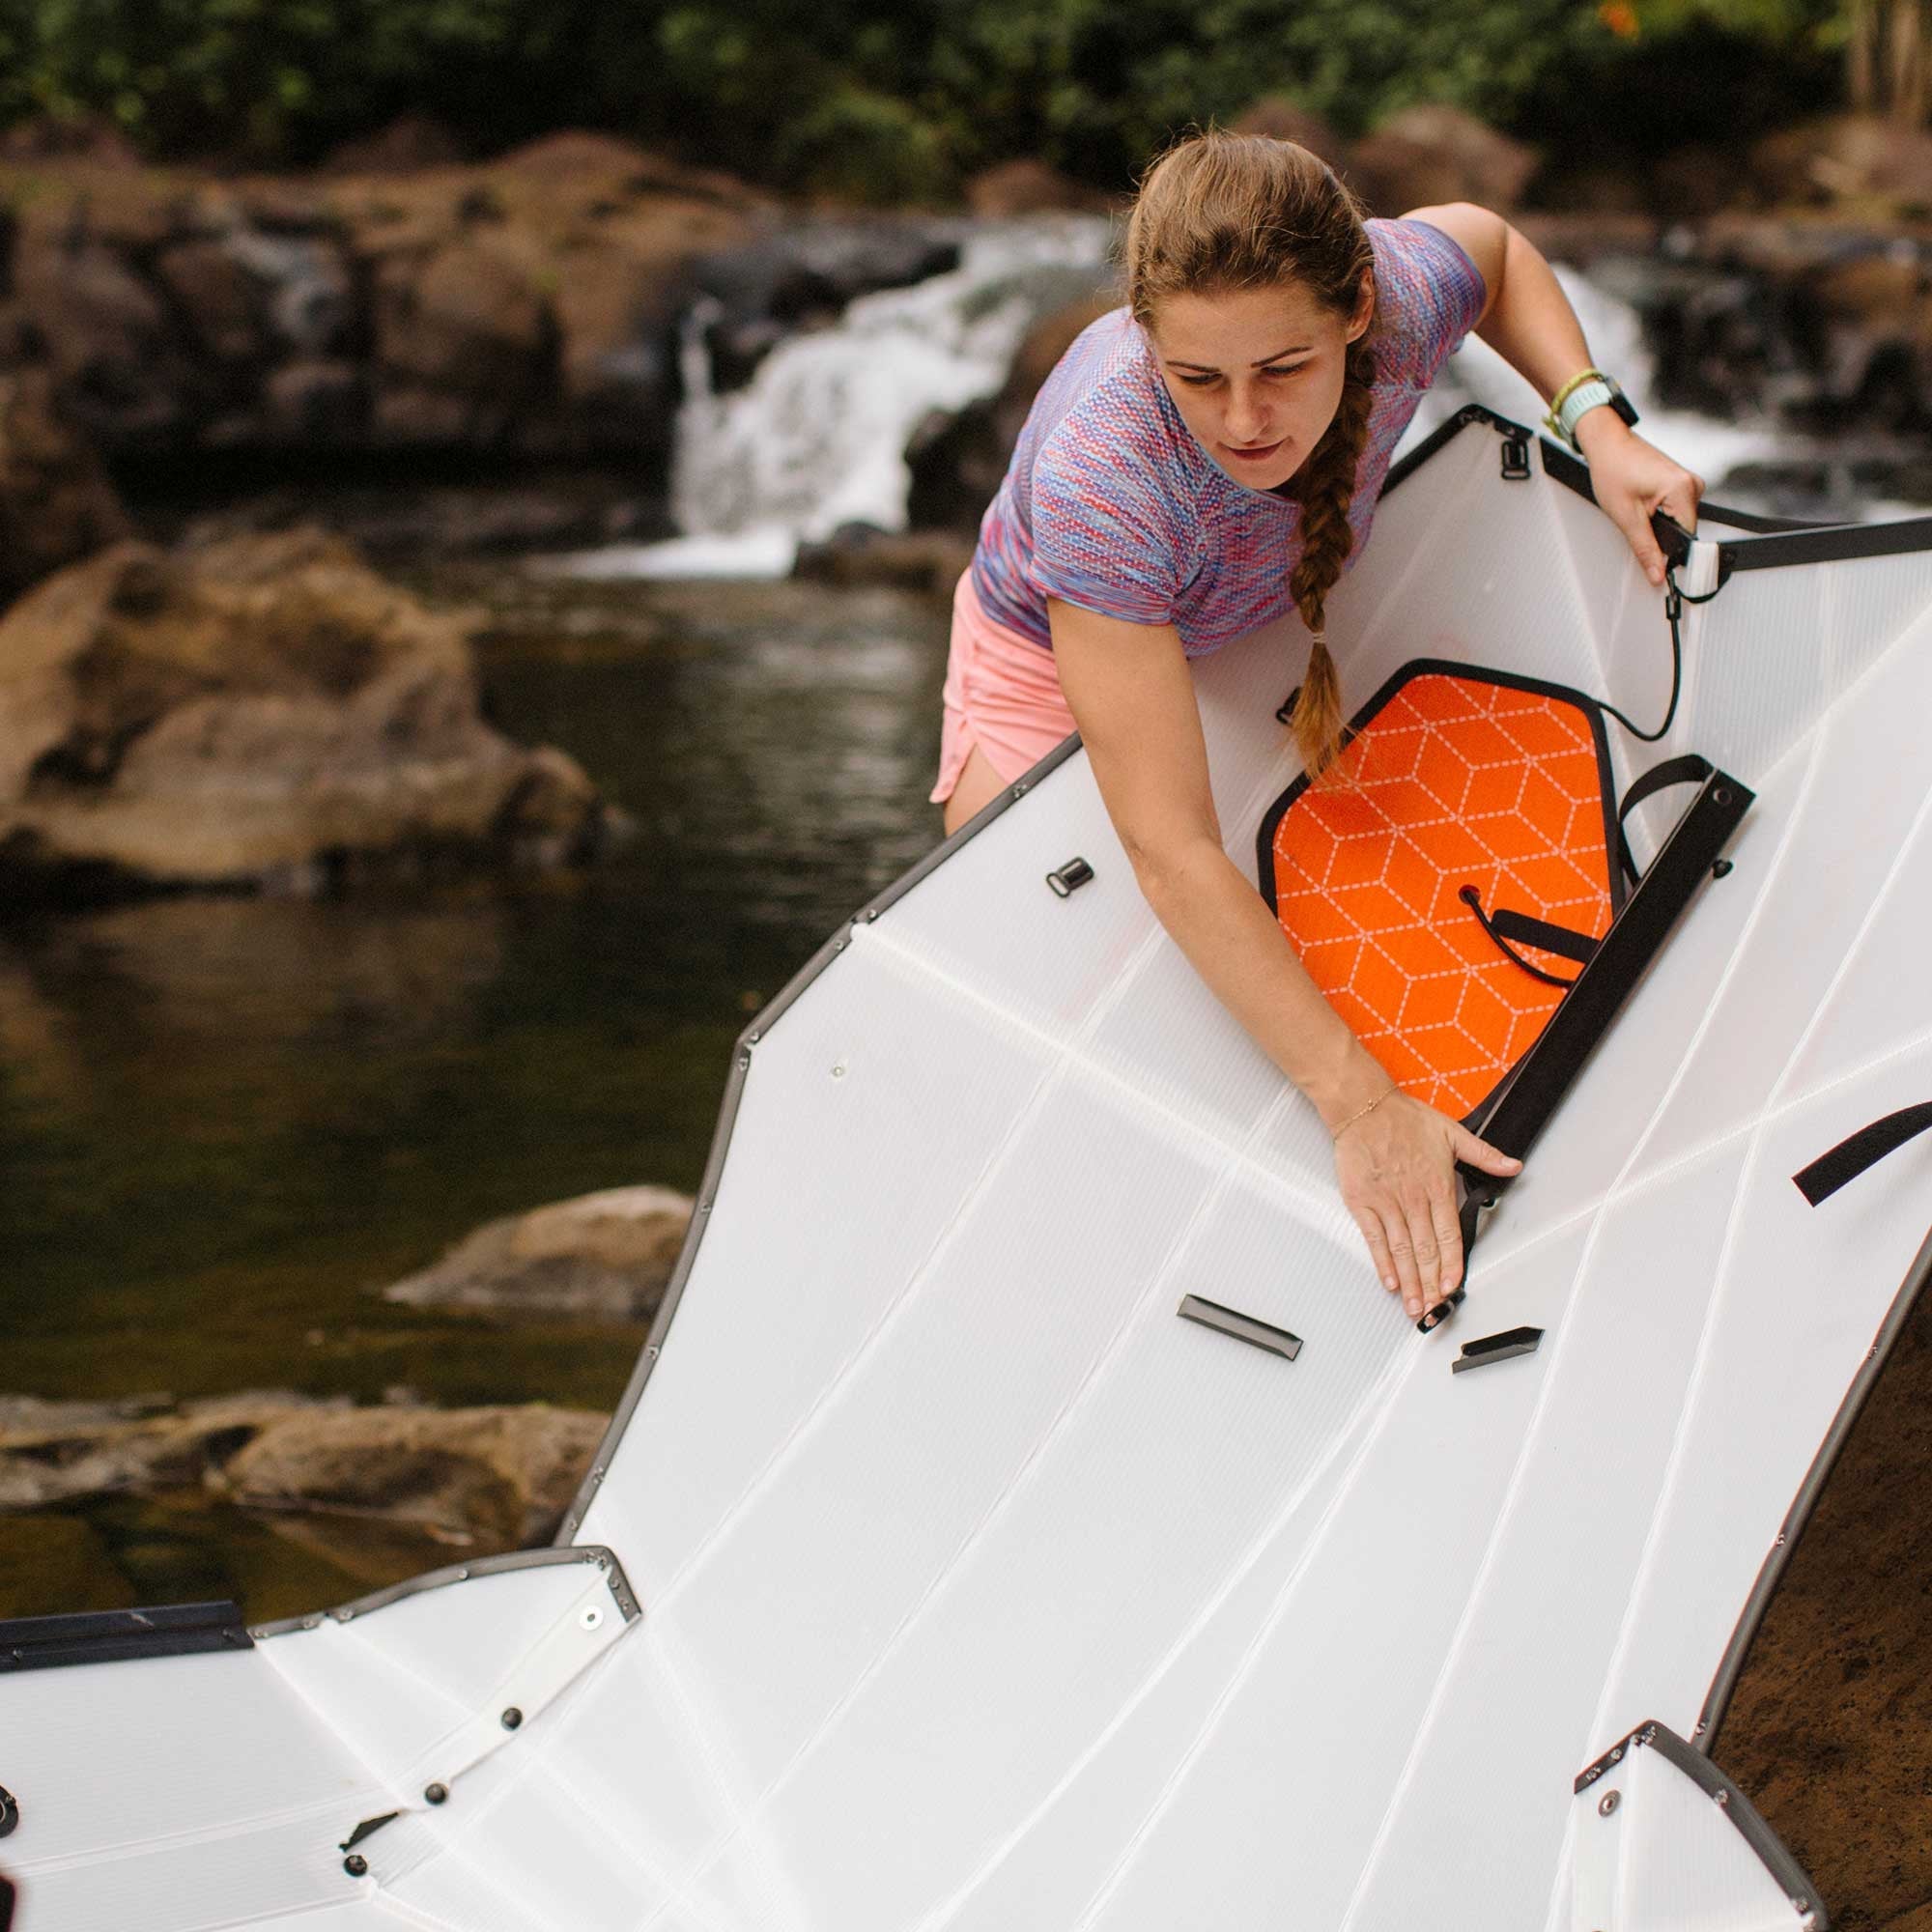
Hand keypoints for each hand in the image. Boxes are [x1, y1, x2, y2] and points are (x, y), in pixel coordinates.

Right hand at [1332, 1087, 1521, 1321]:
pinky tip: (1389, 1280)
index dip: (1451, 1264)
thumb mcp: (1452, 1133)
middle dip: (1431, 1284)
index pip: (1448, 1235)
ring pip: (1401, 1250)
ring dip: (1409, 1281)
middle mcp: (1412, 1199)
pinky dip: (1382, 1262)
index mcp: (1436, 1185)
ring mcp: (1386, 1203)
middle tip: (1434, 1309)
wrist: (1364, 1108)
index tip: (1453, 1286)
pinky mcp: (1362, 1202)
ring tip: (1414, 1305)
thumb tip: (1513, 1166)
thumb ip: (1485, 1155)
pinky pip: (1374, 1239)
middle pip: (1425, 1250)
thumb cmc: (1404, 1119)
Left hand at [1575, 414, 1703, 587]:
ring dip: (1658, 524)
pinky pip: (1674, 509)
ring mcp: (1688, 481)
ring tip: (1637, 509)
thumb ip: (1645, 548)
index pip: (1687, 537)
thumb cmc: (1613, 470)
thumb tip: (1658, 573)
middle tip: (1637, 525)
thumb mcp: (1626, 517)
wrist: (1608, 444)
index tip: (1661, 569)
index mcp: (1683, 490)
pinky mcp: (1680, 482)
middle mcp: (1692, 484)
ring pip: (1678, 521)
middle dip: (1661, 536)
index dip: (1671, 554)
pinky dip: (1659, 513)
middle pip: (1683, 529)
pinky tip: (1642, 504)